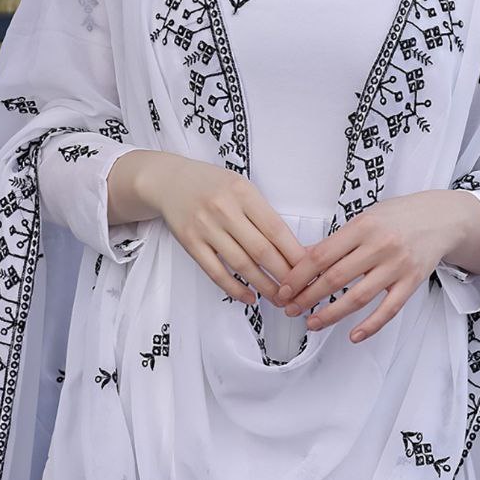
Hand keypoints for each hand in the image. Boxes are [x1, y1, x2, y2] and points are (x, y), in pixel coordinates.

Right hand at [136, 154, 306, 305]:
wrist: (170, 181)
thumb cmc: (212, 185)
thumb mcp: (241, 187)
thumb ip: (262, 213)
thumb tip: (291, 247)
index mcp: (243, 192)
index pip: (276, 229)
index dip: (294, 253)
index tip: (308, 270)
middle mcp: (225, 209)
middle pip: (261, 250)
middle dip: (283, 275)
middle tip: (298, 291)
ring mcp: (206, 227)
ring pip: (241, 264)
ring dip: (263, 286)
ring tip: (278, 298)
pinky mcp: (190, 242)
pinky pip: (215, 271)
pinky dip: (234, 288)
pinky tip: (249, 297)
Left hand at [274, 190, 479, 342]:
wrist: (442, 217)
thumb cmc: (399, 216)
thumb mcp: (366, 218)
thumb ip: (339, 240)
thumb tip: (304, 260)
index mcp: (362, 226)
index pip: (321, 255)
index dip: (298, 276)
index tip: (283, 289)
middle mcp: (379, 245)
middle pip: (335, 278)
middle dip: (307, 297)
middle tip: (290, 309)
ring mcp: (397, 266)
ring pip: (358, 297)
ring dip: (331, 314)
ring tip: (312, 324)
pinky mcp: (412, 282)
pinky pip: (388, 309)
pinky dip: (370, 325)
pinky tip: (353, 335)